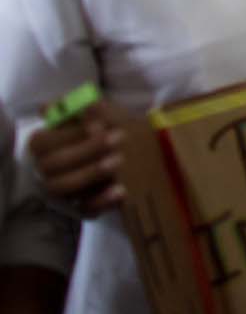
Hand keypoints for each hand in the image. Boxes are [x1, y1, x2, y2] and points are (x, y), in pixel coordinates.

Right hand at [29, 100, 138, 214]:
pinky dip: (102, 200)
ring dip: (90, 173)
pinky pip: (84, 209)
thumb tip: (60, 105)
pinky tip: (121, 190)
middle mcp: (47, 168)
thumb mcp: (102, 114)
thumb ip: (86, 107)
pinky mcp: (80, 207)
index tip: (99, 125)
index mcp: (44, 144)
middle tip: (118, 138)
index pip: (43, 142)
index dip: (69, 133)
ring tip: (119, 160)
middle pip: (53, 164)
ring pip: (62, 187)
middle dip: (86, 150)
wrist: (134, 154)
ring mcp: (62, 190)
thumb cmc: (108, 128)